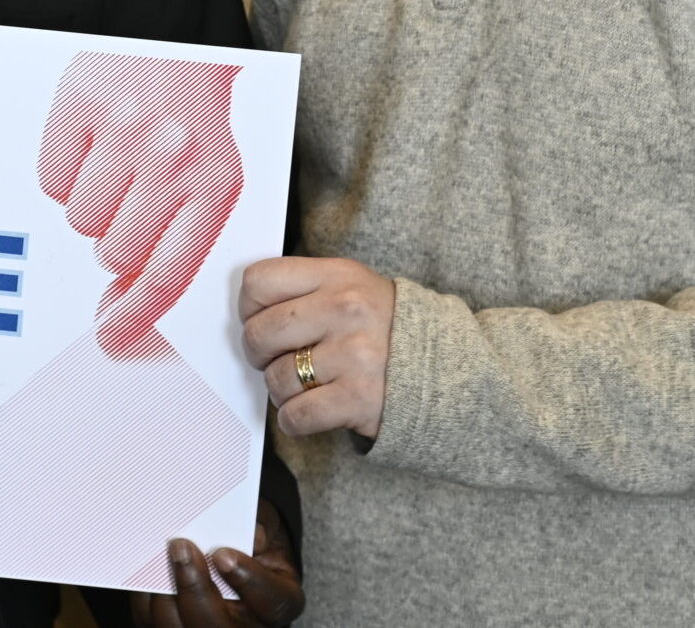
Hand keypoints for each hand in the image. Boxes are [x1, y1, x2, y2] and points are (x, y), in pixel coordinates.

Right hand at [39, 54, 243, 355]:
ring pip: (80, 220)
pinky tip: (93, 145)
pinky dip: (66, 172)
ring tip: (116, 168)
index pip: (167, 275)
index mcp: (214, 186)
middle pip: (115, 252)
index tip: (111, 339)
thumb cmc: (196, 123)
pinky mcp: (83, 104)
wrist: (183, 44)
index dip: (134, 316)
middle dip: (115, 242)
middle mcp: (171, 159)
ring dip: (91, 206)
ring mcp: (125, 129)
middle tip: (129, 203)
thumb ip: (178, 242)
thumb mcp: (211, 179)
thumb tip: (124, 306)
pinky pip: (52, 180)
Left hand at [130, 502, 302, 627]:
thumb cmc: (251, 539)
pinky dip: (146, 598)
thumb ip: (258, 525)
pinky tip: (145, 568)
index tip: (223, 554)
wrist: (236, 553)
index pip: (271, 602)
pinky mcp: (179, 627)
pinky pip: (153, 622)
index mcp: (279, 601)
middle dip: (195, 588)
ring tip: (159, 555)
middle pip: (218, 626)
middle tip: (181, 548)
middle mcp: (248, 627)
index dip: (247, 579)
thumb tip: (252, 536)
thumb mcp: (264, 524)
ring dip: (165, 593)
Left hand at [240, 257, 394, 439]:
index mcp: (338, 275)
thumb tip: (249, 313)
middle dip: (258, 354)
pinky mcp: (359, 398)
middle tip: (276, 360)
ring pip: (275, 378)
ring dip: (280, 391)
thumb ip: (306, 289)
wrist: (446, 369)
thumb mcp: (352, 286)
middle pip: (259, 333)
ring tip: (302, 386)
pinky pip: (296, 415)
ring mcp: (353, 354)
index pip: (259, 281)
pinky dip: (294, 420)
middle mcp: (345, 309)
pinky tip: (310, 411)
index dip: (248, 307)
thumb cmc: (385, 328)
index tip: (260, 321)